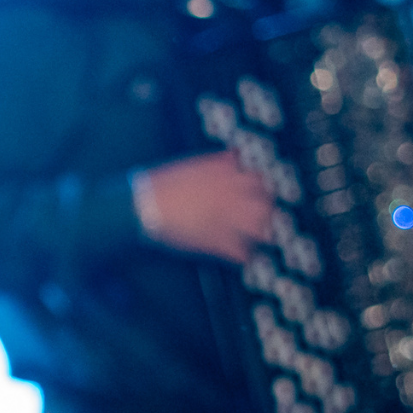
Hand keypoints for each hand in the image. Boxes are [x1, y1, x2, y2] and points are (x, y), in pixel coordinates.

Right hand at [134, 150, 274, 264]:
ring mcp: (227, 220)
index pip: (259, 180)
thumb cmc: (164, 185)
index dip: (261, 188)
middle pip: (265, 204)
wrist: (145, 205)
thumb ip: (219, 161)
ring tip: (257, 237)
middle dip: (266, 211)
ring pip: (259, 229)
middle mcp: (232, 196)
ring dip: (259, 233)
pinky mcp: (216, 242)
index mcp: (227, 175)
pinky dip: (243, 256)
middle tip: (263, 216)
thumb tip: (235, 156)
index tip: (260, 192)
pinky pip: (240, 252)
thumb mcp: (195, 164)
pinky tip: (243, 256)